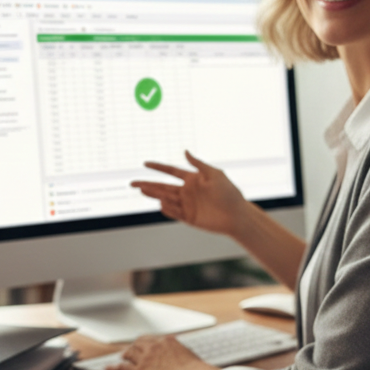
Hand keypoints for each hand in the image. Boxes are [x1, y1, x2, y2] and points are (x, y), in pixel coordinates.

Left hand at [106, 335, 215, 369]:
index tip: (143, 344)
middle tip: (130, 351)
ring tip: (122, 358)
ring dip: (124, 356)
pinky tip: (108, 369)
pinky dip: (113, 368)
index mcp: (166, 341)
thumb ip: (181, 353)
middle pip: (138, 344)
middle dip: (133, 347)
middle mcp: (153, 347)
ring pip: (129, 354)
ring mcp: (144, 359)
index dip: (144, 342)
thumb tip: (183, 356)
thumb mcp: (189, 356)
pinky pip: (121, 368)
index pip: (151, 338)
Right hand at [131, 150, 247, 236]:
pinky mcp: (188, 217)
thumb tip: (185, 151)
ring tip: (141, 190)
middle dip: (148, 184)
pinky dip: (166, 208)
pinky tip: (160, 203)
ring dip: (153, 194)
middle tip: (132, 183)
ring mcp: (187, 205)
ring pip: (165, 198)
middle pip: (163, 187)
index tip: (145, 164)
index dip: (158, 168)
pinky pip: (174, 212)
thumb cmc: (229, 193)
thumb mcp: (215, 174)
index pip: (171, 172)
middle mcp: (187, 192)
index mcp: (193, 179)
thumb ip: (198, 164)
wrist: (237, 215)